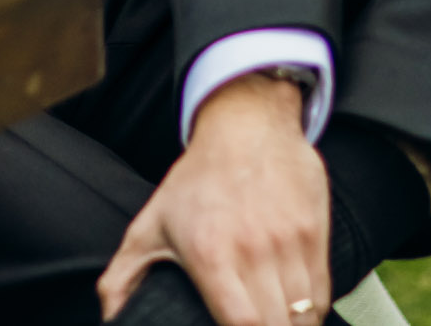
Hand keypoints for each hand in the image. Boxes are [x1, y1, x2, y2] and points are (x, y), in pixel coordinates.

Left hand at [98, 74, 328, 325]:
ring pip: (304, 315)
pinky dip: (309, 312)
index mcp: (210, 253)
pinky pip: (321, 293)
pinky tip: (291, 310)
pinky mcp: (314, 233)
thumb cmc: (198, 180)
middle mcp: (253, 249)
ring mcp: (288, 241)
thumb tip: (109, 314)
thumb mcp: (150, 224)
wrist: (247, 125)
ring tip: (270, 321)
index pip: (242, 325)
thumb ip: (123, 275)